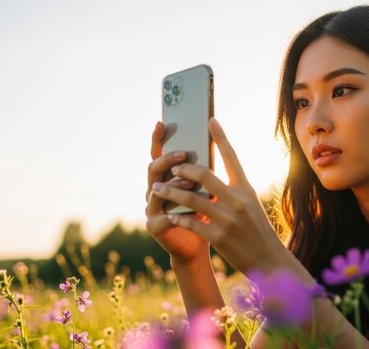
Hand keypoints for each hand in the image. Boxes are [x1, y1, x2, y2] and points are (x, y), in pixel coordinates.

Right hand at [145, 122, 209, 265]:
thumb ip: (206, 171)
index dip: (158, 139)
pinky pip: (161, 217)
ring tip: (190, 183)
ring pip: (156, 191)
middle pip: (154, 168)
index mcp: (167, 177)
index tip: (161, 123)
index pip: (159, 154)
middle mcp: (154, 189)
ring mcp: (151, 208)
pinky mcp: (154, 226)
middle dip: (168, 160)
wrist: (201, 244)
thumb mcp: (209, 188)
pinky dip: (173, 214)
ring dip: (173, 186)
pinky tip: (184, 213)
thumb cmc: (207, 212)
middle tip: (183, 154)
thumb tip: (217, 142)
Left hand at [151, 118, 288, 273]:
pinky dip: (178, 217)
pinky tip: (169, 215)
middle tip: (171, 167)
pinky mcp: (219, 237)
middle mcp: (238, 200)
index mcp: (247, 189)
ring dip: (170, 191)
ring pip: (191, 198)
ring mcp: (228, 219)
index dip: (221, 137)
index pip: (232, 157)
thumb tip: (210, 178)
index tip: (211, 120)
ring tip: (156, 188)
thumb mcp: (252, 206)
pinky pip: (191, 222)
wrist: (270, 261)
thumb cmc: (258, 231)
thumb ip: (234, 191)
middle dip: (183, 169)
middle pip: (204, 175)